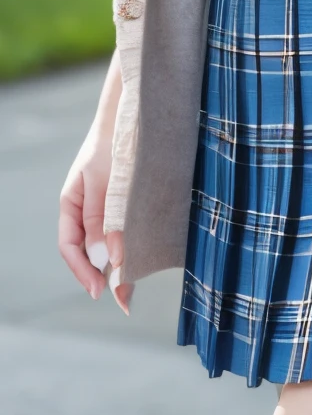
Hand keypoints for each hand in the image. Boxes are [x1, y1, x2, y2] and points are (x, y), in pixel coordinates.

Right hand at [58, 127, 133, 314]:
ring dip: (117, 267)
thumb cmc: (112, 143)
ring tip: (130, 292)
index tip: (98, 290)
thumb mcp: (103, 181)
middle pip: (88, 252)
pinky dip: (128, 249)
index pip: (69, 246)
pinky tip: (139, 262)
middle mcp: (85, 210)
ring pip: (106, 245)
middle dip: (102, 277)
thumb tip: (103, 258)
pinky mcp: (124, 205)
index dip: (82, 271)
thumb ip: (102, 217)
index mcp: (71, 204)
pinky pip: (122, 232)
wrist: (131, 116)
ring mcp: (104, 209)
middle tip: (122, 299)